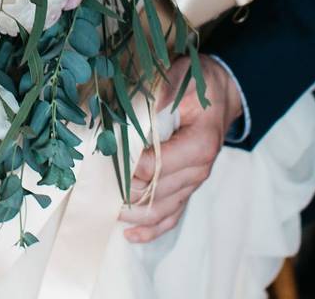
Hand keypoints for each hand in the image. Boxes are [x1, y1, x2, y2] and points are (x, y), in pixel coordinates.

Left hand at [119, 56, 241, 242]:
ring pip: (161, 211)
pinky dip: (151, 229)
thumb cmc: (200, 84)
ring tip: (104, 209)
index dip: (126, 167)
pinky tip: (130, 235)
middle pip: (154, 193)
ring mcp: (194, 183)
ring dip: (131, 214)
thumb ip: (161, 98)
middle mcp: (198, 171)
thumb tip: (136, 115)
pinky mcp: (188, 188)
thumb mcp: (182, 80)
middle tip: (92, 184)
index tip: (103, 159)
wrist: (222, 93)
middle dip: (121, 192)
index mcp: (199, 145)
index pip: (155, 167)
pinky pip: (172, 217)